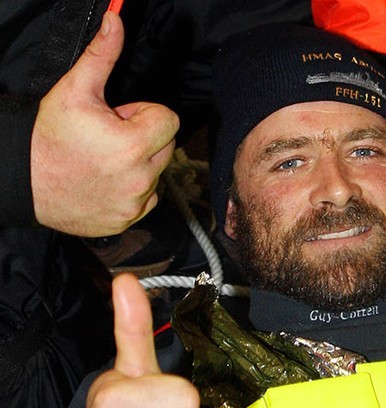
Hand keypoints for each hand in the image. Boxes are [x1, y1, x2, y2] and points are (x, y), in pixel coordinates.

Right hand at [31, 12, 179, 236]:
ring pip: (157, 172)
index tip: (120, 117)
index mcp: (133, 145)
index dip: (145, 113)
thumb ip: (102, 55)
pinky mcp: (128, 220)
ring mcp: (135, 204)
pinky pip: (149, 199)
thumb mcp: (75, 90)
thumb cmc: (48, 136)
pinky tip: (106, 181)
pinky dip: (134, 189)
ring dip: (140, 163)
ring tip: (105, 159)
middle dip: (144, 136)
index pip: (170, 120)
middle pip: (167, 146)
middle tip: (109, 137)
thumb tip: (116, 19)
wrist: (24, 180)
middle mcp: (140, 179)